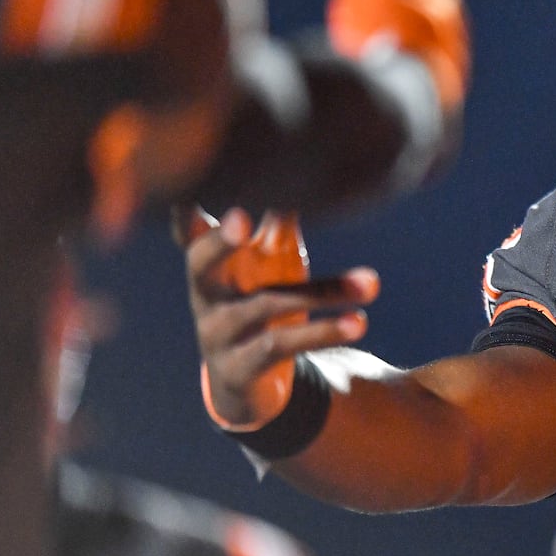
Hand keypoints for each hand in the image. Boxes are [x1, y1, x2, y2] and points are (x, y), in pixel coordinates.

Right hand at [179, 206, 378, 428]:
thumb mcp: (271, 263)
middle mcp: (205, 294)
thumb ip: (281, 223)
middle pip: (200, 263)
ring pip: (266, 306)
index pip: (189, 229)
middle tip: (242, 218)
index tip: (187, 185)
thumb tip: (312, 171)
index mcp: (211, 261)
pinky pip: (280, 346)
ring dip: (323, 293)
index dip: (185, 208)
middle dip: (219, 241)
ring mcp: (217, 333)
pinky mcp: (239, 369)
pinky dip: (322, 332)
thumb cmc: (260, 302)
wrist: (246, 384)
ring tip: (371, 283)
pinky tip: (358, 322)